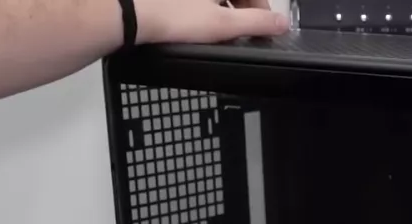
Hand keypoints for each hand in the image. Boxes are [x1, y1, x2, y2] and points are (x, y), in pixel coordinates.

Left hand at [134, 0, 290, 44]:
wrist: (129, 13)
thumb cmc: (172, 16)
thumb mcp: (223, 25)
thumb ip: (257, 23)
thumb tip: (282, 23)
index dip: (262, 10)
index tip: (264, 27)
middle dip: (242, 8)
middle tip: (241, 31)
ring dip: (222, 6)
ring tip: (217, 29)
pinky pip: (196, 0)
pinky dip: (202, 5)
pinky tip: (196, 21)